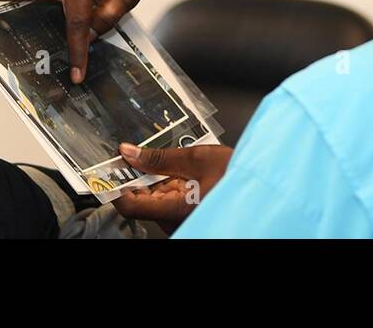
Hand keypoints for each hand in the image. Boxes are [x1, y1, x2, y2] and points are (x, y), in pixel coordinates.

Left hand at [112, 143, 233, 228]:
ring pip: (155, 200)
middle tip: (138, 153)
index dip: (115, 185)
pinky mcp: (187, 217)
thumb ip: (160, 156)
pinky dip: (169, 186)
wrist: (262, 186)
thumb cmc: (239, 177)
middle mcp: (174, 222)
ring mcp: (180, 221)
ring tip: (170, 160)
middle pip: (141, 201)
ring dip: (155, 180)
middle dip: (138, 177)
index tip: (110, 168)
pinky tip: (180, 171)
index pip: (128, 205)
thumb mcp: (197, 158)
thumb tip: (131, 152)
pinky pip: (168, 202)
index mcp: (174, 210)